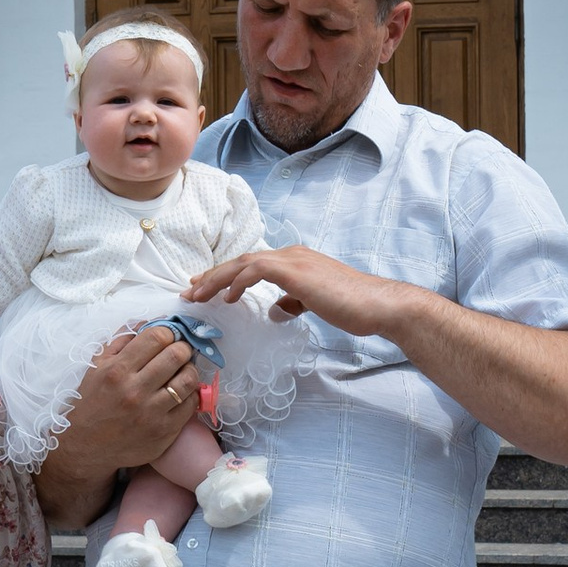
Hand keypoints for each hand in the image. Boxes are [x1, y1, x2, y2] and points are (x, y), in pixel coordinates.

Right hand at [33, 328, 209, 523]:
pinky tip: (179, 393)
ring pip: (189, 378)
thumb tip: (147, 322)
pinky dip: (189, 394)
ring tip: (181, 372)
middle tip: (178, 353)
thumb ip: (120, 341)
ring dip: (189, 370)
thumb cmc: (91, 402)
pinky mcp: (164, 432)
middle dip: (182, 348)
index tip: (166, 339)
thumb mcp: (96, 366)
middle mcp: (135, 391)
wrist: (85, 446)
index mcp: (117, 370)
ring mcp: (151, 413)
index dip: (167, 333)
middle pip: (177, 354)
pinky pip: (190, 404)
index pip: (157, 337)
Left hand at [188, 242, 408, 339]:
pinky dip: (238, 281)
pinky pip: (257, 270)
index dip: (225, 275)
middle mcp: (291, 254)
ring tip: (198, 294)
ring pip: (244, 262)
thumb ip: (294, 304)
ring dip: (217, 278)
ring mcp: (294, 260)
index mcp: (295, 260)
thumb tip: (277, 312)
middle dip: (212, 275)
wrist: (378, 305)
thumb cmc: (353, 307)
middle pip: (242, 260)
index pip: (252, 264)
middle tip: (190, 290)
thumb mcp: (316, 305)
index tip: (204, 288)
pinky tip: (228, 297)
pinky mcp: (296, 272)